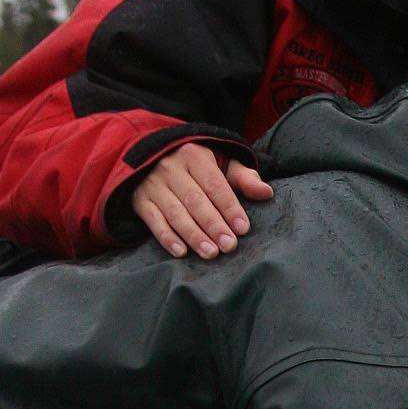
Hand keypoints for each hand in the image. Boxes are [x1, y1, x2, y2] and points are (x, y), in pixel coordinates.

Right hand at [131, 143, 273, 258]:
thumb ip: (243, 178)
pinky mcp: (140, 200)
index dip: (229, 207)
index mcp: (194, 156)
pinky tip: (181, 252)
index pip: (214, 184)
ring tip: (211, 253)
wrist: (153, 155)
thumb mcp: (221, 163)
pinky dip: (166, 237)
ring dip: (193, 235)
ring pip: (175, 213)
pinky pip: (153, 221)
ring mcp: (153, 185)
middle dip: (213, 225)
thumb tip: (266, 193)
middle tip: (229, 246)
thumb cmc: (197, 166)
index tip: (243, 228)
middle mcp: (171, 168)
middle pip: (195, 201)